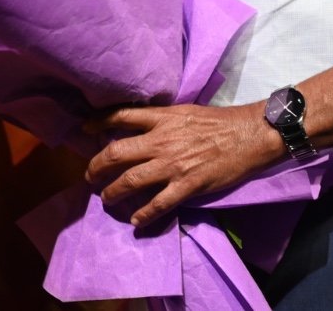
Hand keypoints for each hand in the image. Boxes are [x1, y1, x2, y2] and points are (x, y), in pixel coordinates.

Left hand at [83, 101, 281, 226]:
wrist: (248, 135)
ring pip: (132, 180)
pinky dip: (145, 214)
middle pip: (117, 153)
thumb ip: (160, 118)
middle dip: (97, 166)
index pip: (120, 116)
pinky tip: (136, 221)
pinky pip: (160, 203)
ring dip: (114, 192)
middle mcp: (160, 141)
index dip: (98, 121)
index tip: (84, 128)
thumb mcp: (183, 111)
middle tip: (89, 175)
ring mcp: (172, 165)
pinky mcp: (187, 185)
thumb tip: (141, 124)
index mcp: (160, 119)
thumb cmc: (218, 121)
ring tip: (105, 198)